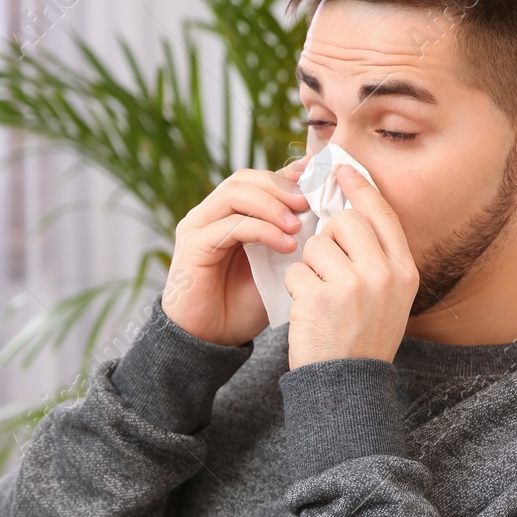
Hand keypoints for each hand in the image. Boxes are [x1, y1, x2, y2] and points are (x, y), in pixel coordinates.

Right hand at [162, 155, 314, 345]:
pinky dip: (262, 230)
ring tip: (298, 225)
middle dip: (282, 187)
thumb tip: (324, 211)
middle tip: (312, 202)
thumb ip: (291, 236)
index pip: (258, 179)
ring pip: (236, 194)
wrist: (213, 340)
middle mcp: (209, 214)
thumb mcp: (276, 265)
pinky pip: (230, 225)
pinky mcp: (193, 246)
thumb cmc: (244, 305)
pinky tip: (286, 245)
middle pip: (245, 179)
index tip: (319, 179)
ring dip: (272, 205)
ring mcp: (198, 227)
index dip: (288, 175)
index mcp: (228, 214)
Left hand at [285, 164, 418, 368]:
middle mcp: (384, 274)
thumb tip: (348, 212)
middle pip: (344, 222)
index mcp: (405, 271)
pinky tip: (308, 312)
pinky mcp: (320, 297)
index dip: (360, 187)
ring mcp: (353, 285)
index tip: (343, 169)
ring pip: (315, 245)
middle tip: (327, 266)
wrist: (346, 386)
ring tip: (321, 298)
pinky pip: (297, 271)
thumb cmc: (362, 339)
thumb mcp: (388, 298)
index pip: (382, 214)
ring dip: (310, 267)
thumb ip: (377, 258)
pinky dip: (296, 289)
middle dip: (328, 236)